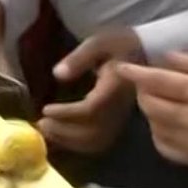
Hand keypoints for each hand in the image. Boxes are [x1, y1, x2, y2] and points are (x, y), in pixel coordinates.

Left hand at [38, 27, 142, 153]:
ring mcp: (120, 117)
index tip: (46, 109)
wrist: (146, 52)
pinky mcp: (118, 121)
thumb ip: (78, 58)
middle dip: (64, 130)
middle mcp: (119, 107)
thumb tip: (57, 75)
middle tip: (41, 123)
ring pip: (96, 140)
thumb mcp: (98, 43)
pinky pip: (100, 141)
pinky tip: (62, 136)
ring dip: (69, 140)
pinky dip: (79, 144)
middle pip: (93, 131)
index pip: (91, 109)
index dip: (67, 113)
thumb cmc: (119, 44)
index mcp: (114, 88)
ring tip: (47, 131)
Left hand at [117, 53, 187, 174]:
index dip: (139, 74)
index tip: (122, 66)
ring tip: (156, 99)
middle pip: (153, 106)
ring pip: (155, 127)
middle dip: (142, 91)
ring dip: (150, 111)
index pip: (163, 82)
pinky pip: (166, 148)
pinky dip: (158, 133)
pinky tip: (166, 122)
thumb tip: (165, 57)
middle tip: (145, 81)